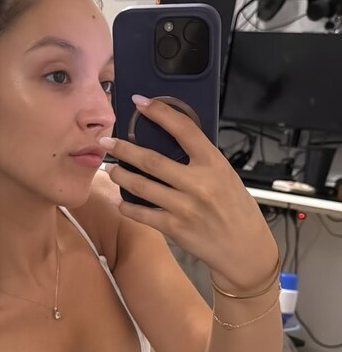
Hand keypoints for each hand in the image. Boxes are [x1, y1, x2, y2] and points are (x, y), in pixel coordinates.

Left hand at [103, 96, 279, 292]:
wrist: (245, 248)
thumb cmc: (236, 208)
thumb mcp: (225, 175)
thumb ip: (200, 160)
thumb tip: (170, 141)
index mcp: (214, 163)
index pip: (184, 129)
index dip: (160, 112)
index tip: (140, 103)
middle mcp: (199, 183)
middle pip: (151, 160)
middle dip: (123, 149)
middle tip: (107, 142)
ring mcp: (185, 207)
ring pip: (141, 186)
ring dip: (120, 176)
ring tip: (111, 169)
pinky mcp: (175, 228)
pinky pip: (142, 214)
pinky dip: (127, 207)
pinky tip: (122, 201)